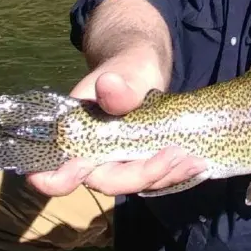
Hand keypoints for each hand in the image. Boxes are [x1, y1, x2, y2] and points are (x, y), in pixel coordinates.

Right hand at [27, 49, 207, 196]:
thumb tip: (108, 86)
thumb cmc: (128, 67)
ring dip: (165, 177)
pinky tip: (196, 164)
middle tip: (177, 155)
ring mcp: (117, 162)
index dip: (62, 179)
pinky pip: (152, 178)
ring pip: (135, 184)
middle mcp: (92, 156)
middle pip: (109, 181)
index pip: (53, 171)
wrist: (143, 70)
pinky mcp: (139, 164)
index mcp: (75, 135)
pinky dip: (173, 174)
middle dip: (142, 174)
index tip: (83, 168)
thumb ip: (119, 82)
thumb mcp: (127, 69)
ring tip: (195, 161)